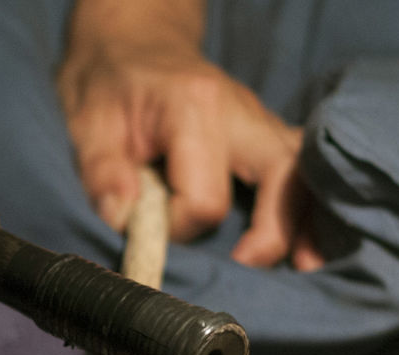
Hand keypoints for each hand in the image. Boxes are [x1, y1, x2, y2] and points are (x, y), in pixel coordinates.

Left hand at [57, 19, 313, 267]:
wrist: (134, 44)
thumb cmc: (110, 84)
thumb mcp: (88, 124)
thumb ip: (103, 173)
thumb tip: (124, 220)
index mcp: (193, 108)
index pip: (204, 198)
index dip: (179, 228)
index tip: (149, 224)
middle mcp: (241, 112)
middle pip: (284, 178)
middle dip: (273, 234)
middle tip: (246, 267)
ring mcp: (261, 121)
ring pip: (306, 173)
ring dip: (308, 223)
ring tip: (303, 265)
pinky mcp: (266, 134)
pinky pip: (303, 172)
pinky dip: (310, 209)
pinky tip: (307, 247)